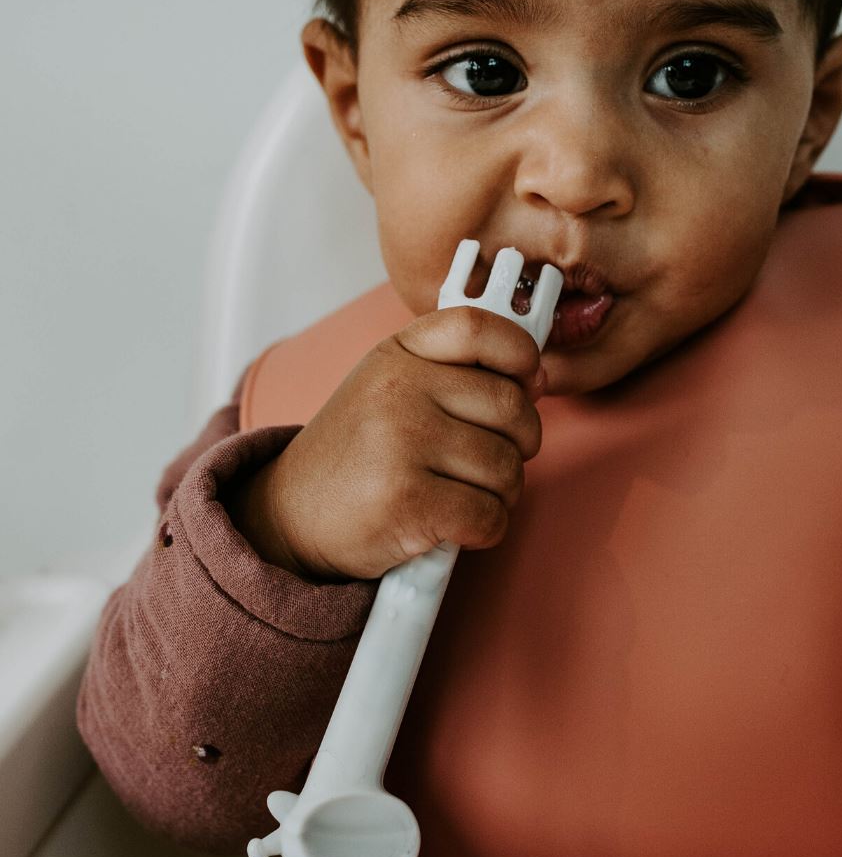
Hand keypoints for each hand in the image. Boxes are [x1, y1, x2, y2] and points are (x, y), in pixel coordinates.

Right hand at [228, 307, 544, 580]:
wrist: (289, 516)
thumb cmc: (356, 455)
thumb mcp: (390, 388)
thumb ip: (454, 373)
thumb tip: (537, 377)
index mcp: (397, 354)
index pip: (479, 327)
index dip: (520, 353)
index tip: (528, 381)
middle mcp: (398, 391)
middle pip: (511, 407)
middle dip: (520, 444)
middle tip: (492, 460)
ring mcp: (402, 445)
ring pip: (507, 467)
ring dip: (502, 493)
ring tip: (466, 495)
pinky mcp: (408, 502)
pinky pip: (489, 515)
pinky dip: (485, 529)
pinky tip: (457, 526)